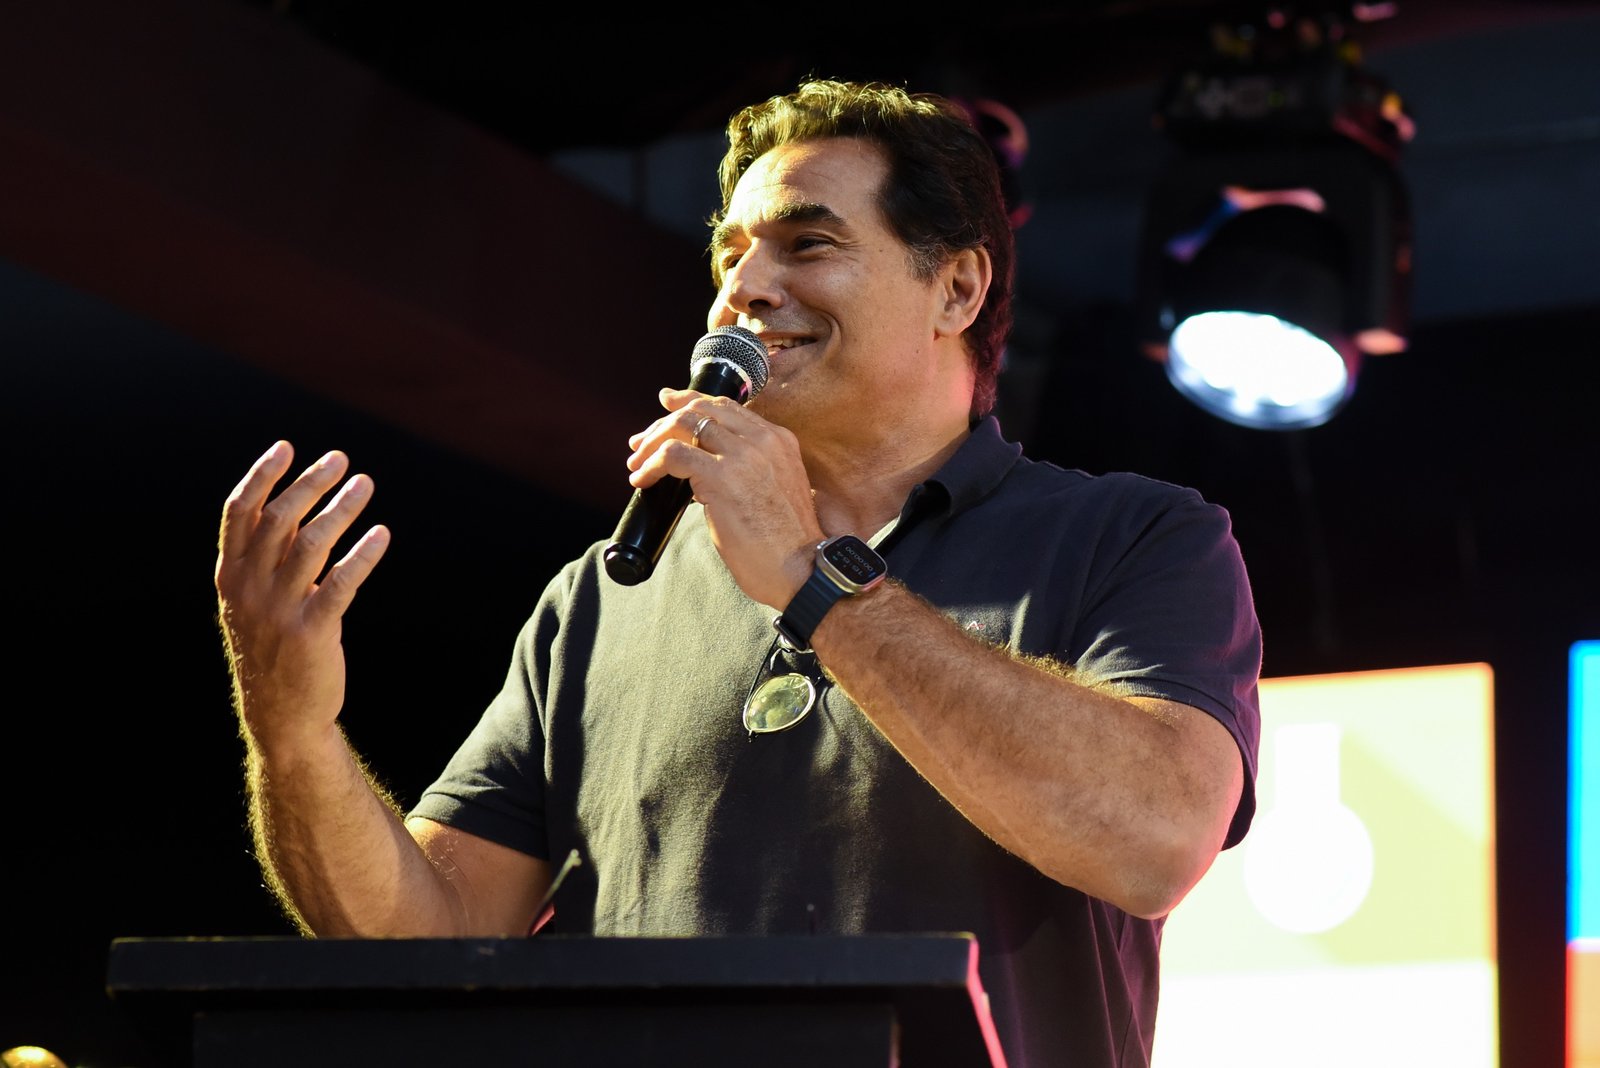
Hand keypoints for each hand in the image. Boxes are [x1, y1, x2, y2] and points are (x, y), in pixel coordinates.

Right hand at [214, 442, 389, 755]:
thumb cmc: (273, 649)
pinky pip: (341, 582)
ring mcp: (278, 610)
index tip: (286, 447)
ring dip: (341, 508)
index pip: (239, 514)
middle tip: (341, 460)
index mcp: (230, 577)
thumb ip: (272, 557)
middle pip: (278, 519)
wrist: (282, 716)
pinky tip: (382, 534)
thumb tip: (297, 506)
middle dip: (310, 483)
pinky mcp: (312, 632)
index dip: (262, 477)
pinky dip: (363, 554)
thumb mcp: (257, 602)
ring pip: (312, 544)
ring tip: (366, 484)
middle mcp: (248, 589)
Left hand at [625, 389, 820, 609]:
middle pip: (701, 409)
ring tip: (637, 464)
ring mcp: (743, 455)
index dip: (690, 400)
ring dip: (652, 443)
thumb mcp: (774, 489)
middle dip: (664, 422)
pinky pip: (673, 454)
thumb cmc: (785, 544)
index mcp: (778, 440)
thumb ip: (748, 470)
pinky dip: (651, 464)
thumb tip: (703, 472)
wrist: (802, 569)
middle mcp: (763, 440)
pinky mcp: (722, 476)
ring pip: (684, 425)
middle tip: (641, 443)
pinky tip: (642, 480)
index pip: (726, 406)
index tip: (667, 402)